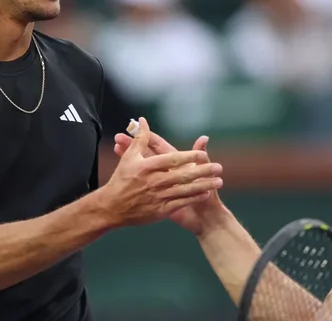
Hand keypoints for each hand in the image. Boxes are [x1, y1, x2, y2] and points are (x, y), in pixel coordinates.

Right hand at [100, 117, 222, 227]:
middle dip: (202, 172)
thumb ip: (139, 139)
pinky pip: (180, 203)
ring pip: (185, 190)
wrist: (111, 208)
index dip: (188, 156)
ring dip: (203, 186)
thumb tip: (143, 120)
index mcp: (147, 167)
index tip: (202, 154)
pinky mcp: (160, 210)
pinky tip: (206, 194)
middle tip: (219, 167)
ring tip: (219, 181)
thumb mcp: (129, 157)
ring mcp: (158, 197)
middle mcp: (154, 181)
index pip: (172, 159)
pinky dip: (194, 199)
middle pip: (183, 175)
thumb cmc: (121, 179)